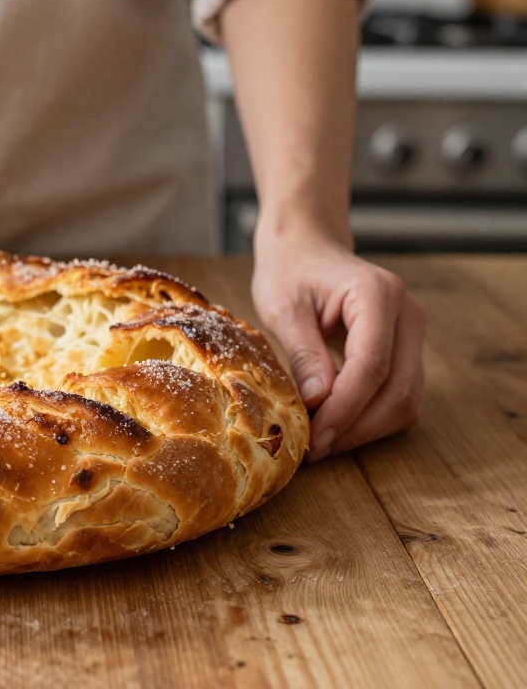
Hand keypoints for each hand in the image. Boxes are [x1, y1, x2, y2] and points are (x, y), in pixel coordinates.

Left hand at [251, 223, 426, 461]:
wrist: (306, 248)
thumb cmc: (290, 271)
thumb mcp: (283, 308)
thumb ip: (303, 353)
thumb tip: (319, 402)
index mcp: (377, 295)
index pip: (371, 366)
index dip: (345, 409)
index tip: (315, 437)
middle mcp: (407, 313)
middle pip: (397, 390)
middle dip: (356, 427)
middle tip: (314, 449)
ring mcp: (413, 331)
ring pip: (406, 400)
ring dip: (365, 429)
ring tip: (322, 442)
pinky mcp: (407, 349)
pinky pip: (400, 395)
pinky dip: (371, 418)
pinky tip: (336, 425)